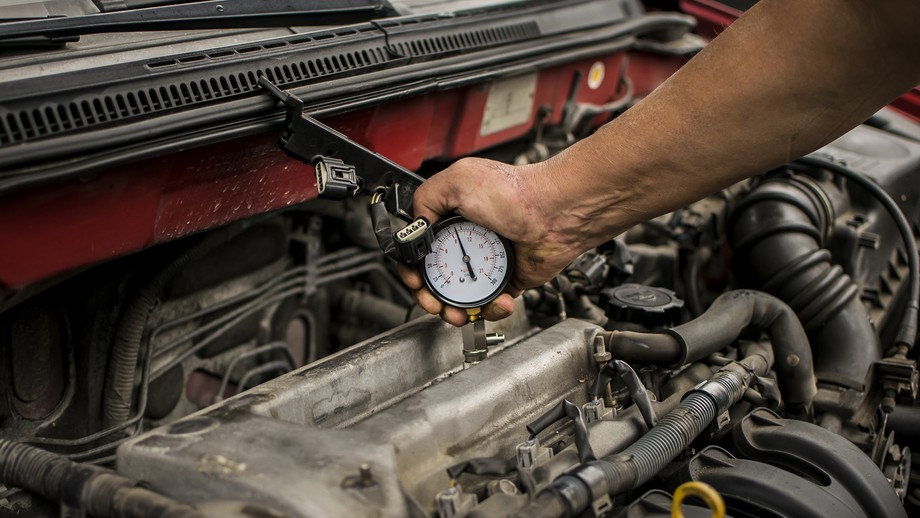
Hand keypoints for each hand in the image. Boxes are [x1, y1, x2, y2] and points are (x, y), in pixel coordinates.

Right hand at [399, 157, 585, 325]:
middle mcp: (466, 243)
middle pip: (436, 280)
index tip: (415, 279)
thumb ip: (426, 198)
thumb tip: (416, 226)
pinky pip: (491, 303)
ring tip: (460, 314)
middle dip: (430, 297)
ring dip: (456, 311)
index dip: (412, 269)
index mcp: (451, 220)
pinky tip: (498, 300)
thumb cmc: (515, 194)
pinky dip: (491, 309)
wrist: (554, 214)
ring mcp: (485, 264)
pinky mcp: (506, 281)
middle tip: (435, 304)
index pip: (420, 251)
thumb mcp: (458, 181)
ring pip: (460, 298)